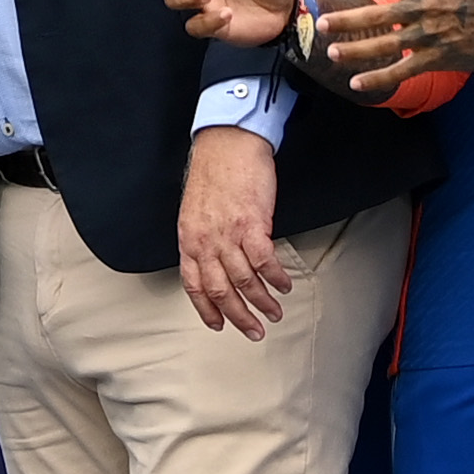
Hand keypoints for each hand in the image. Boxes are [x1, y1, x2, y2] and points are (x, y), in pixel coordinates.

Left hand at [178, 126, 287, 338]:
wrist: (227, 143)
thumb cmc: (215, 173)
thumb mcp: (196, 211)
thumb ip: (203, 239)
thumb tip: (217, 263)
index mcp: (188, 238)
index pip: (194, 285)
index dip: (207, 309)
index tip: (219, 325)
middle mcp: (204, 240)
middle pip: (221, 290)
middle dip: (239, 316)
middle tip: (255, 331)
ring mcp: (228, 233)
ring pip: (245, 281)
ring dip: (263, 301)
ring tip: (275, 312)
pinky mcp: (252, 224)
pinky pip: (265, 262)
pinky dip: (277, 278)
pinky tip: (285, 285)